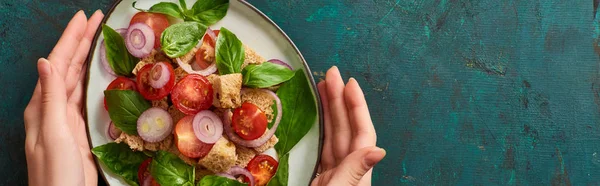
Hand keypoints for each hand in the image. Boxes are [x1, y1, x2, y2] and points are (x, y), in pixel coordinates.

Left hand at [23, 10, 103, 185]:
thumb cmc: (56, 174)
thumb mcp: (54, 133)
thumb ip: (50, 98)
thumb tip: (44, 62)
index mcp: (42, 106)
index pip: (57, 64)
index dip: (70, 40)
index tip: (84, 18)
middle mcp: (51, 109)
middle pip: (66, 67)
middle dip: (79, 42)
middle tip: (94, 20)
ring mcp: (64, 119)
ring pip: (75, 80)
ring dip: (84, 57)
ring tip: (95, 38)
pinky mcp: (77, 130)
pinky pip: (83, 96)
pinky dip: (90, 80)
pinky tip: (95, 74)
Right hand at [311, 67, 385, 185]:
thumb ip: (354, 171)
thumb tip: (378, 150)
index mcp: (357, 173)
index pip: (361, 132)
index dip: (357, 106)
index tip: (349, 83)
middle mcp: (348, 170)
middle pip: (346, 128)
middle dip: (339, 99)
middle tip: (331, 74)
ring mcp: (335, 174)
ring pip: (333, 135)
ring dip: (329, 110)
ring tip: (322, 86)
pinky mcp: (320, 180)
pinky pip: (322, 147)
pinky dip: (319, 129)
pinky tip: (315, 117)